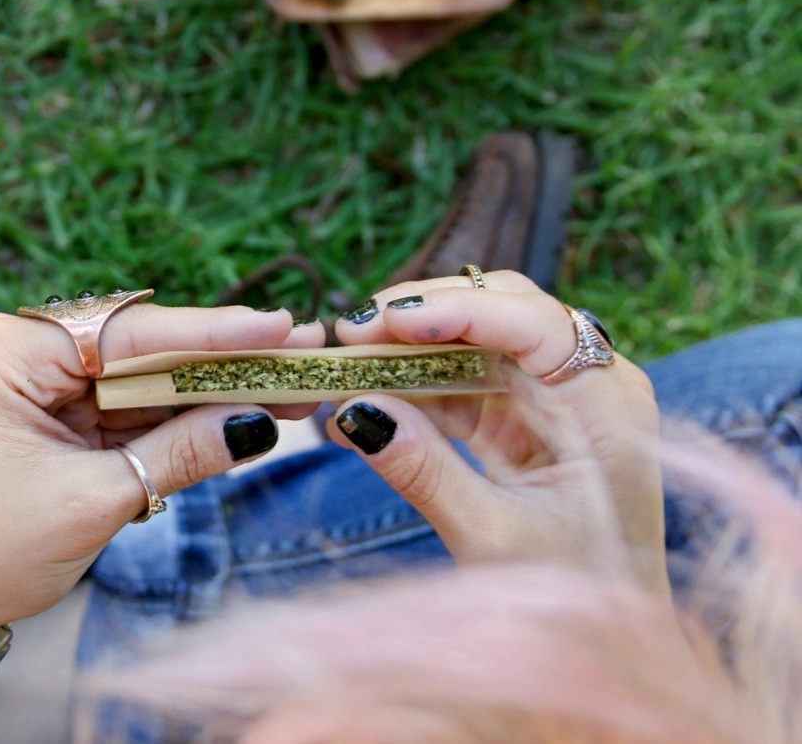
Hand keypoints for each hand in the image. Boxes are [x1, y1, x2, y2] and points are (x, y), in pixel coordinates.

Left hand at [0, 302, 324, 643]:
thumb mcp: (94, 502)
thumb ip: (180, 453)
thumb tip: (259, 420)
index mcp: (7, 352)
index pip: (130, 333)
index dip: (214, 333)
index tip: (280, 327)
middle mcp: (17, 350)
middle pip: (141, 350)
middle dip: (221, 364)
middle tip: (302, 358)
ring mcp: (32, 381)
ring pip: (139, 380)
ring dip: (207, 393)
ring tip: (287, 391)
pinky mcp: (47, 414)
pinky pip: (123, 409)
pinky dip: (174, 420)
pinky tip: (236, 415)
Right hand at [328, 271, 665, 593]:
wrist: (605, 640)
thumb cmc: (574, 591)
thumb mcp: (493, 536)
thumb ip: (424, 471)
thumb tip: (354, 411)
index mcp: (606, 404)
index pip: (536, 323)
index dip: (460, 310)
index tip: (390, 319)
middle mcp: (586, 386)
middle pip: (502, 313)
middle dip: (423, 316)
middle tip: (351, 332)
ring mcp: (553, 400)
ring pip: (473, 343)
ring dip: (407, 351)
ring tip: (344, 363)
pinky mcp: (522, 421)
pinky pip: (460, 385)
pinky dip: (411, 391)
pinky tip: (361, 405)